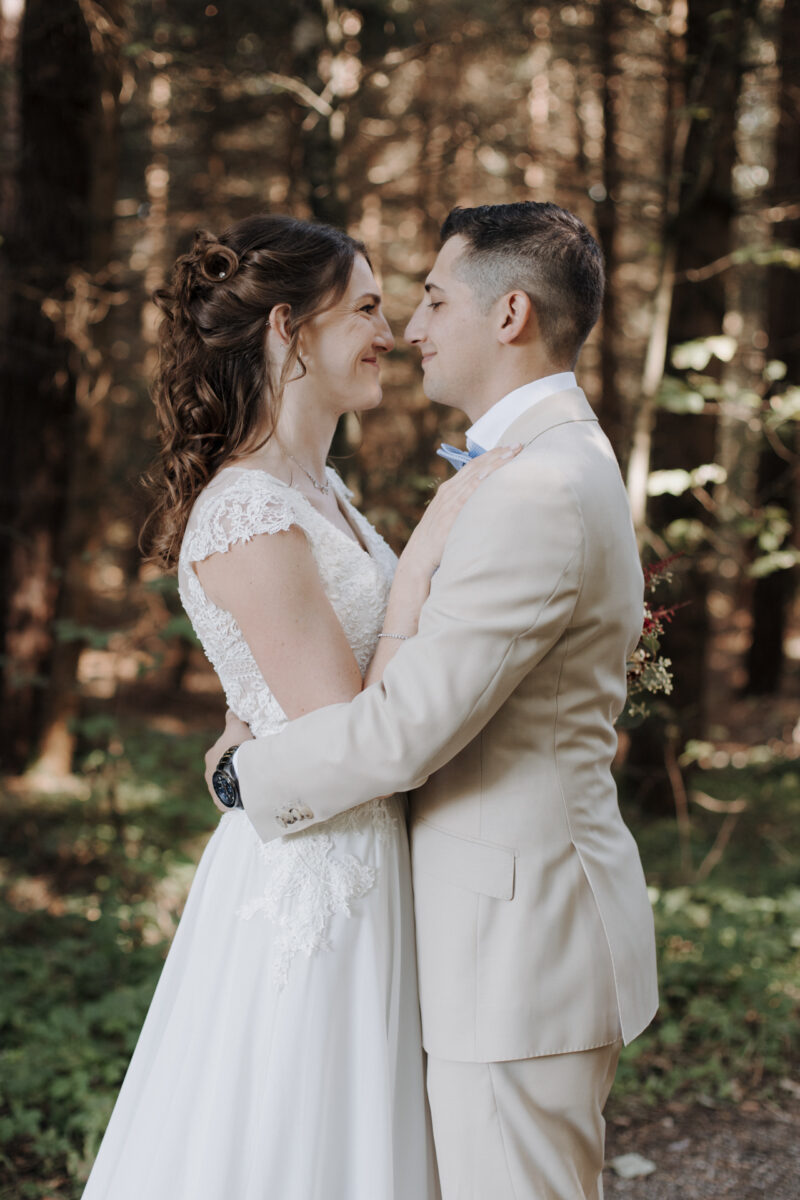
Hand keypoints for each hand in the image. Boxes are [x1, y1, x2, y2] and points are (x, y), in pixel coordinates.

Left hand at [205, 710, 253, 811]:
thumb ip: (232, 718)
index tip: (245, 751)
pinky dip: (236, 797)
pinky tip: (246, 794)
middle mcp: (208, 774)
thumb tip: (230, 709)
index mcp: (210, 756)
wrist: (241, 774)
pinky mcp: (222, 803)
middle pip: (222, 769)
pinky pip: (230, 799)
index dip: (233, 751)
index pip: (221, 752)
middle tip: (248, 767)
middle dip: (232, 768)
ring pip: (225, 785)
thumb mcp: (237, 727)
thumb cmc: (238, 748)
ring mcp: (214, 790)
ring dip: (235, 783)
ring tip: (249, 781)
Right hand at [400, 445, 521, 578]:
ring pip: (476, 474)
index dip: (491, 455)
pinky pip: (468, 493)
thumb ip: (465, 506)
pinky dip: (480, 481)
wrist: (420, 554)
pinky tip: (493, 473)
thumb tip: (486, 502)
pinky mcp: (451, 512)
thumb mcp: (450, 516)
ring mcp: (450, 500)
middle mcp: (450, 490)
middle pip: (477, 465)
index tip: (509, 448)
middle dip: (498, 454)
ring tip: (512, 454)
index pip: (474, 466)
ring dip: (495, 463)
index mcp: (450, 489)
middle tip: (518, 445)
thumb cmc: (438, 538)